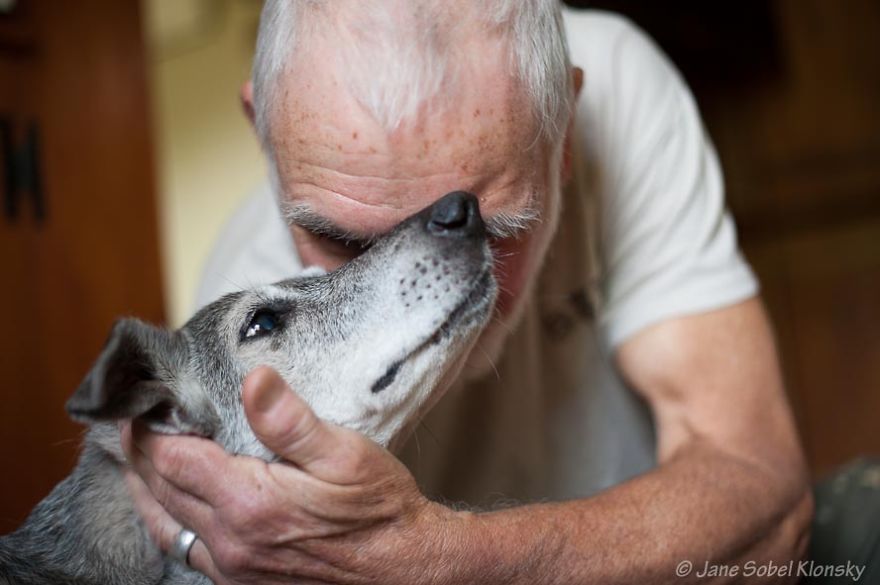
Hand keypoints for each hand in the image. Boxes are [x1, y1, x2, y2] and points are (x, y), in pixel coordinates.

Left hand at [120, 366, 452, 584]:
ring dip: (144, 489)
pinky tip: (171, 505)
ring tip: (134, 459)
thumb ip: (290, 420)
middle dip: (139, 453)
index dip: (149, 428)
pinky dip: (167, 520)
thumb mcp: (345, 454)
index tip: (140, 402)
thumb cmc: (379, 509)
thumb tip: (253, 380)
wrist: (403, 569)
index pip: (173, 459)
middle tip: (128, 422)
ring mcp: (233, 566)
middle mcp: (230, 540)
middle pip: (160, 490)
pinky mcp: (242, 580)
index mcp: (249, 502)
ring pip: (164, 524)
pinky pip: (185, 548)